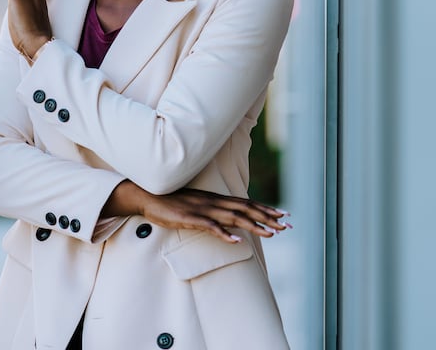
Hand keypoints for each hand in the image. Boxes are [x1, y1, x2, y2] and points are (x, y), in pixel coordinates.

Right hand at [104, 181, 290, 242]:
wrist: (148, 196)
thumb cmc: (172, 202)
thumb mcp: (196, 205)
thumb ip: (213, 211)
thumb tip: (229, 221)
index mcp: (216, 199)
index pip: (246, 203)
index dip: (265, 209)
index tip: (283, 215)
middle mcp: (213, 202)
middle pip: (246, 209)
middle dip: (267, 217)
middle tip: (287, 225)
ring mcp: (203, 210)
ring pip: (233, 217)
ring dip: (253, 224)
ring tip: (271, 232)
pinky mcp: (190, 218)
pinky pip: (210, 226)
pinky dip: (224, 233)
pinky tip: (236, 240)